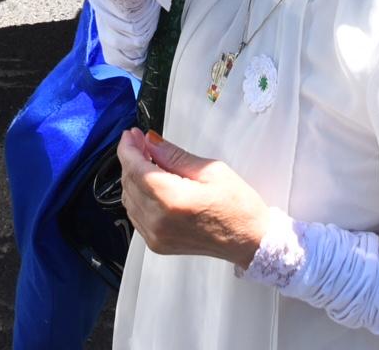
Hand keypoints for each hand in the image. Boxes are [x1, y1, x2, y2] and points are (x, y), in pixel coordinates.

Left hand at [116, 129, 269, 267]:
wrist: (249, 241)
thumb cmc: (238, 206)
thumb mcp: (209, 170)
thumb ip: (173, 155)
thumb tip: (150, 141)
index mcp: (172, 201)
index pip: (136, 169)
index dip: (129, 148)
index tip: (131, 134)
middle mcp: (159, 221)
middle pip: (129, 183)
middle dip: (131, 158)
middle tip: (140, 141)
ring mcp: (156, 236)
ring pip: (129, 199)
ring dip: (133, 177)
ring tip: (147, 159)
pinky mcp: (157, 244)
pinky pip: (136, 215)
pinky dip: (138, 195)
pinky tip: (150, 182)